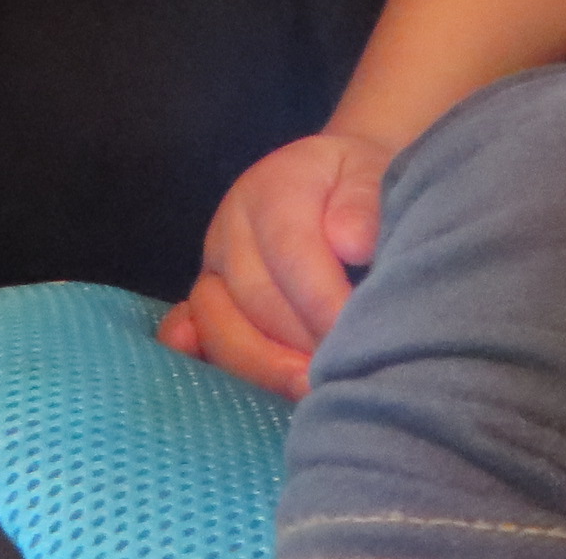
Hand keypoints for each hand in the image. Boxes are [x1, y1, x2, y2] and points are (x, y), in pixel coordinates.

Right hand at [155, 130, 390, 398]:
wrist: (345, 186)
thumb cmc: (364, 189)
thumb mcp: (376, 175)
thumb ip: (366, 201)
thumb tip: (351, 241)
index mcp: (275, 187)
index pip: (291, 253)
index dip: (324, 302)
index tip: (362, 338)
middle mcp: (232, 226)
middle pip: (253, 298)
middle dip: (301, 343)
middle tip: (347, 372)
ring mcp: (213, 266)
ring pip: (220, 325)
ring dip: (268, 366)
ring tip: (313, 390)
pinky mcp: (206, 300)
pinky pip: (189, 334)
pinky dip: (203, 360)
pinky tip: (234, 389)